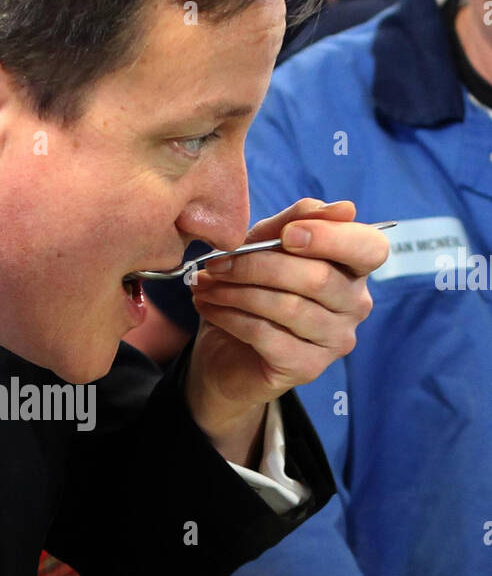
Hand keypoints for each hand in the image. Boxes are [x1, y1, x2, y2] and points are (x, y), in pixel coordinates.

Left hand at [184, 198, 387, 464]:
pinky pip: (267, 335)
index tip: (287, 234)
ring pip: (289, 307)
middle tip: (216, 263)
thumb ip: (293, 222)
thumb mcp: (264, 247)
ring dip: (237, 291)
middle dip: (258, 265)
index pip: (370, 248)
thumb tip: (342, 207)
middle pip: (318, 277)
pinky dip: (231, 317)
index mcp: (354, 268)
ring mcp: (336, 340)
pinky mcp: (308, 368)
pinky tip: (208, 308)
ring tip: (204, 285)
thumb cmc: (252, 291)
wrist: (225, 353)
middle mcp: (356, 305)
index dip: (331, 238)